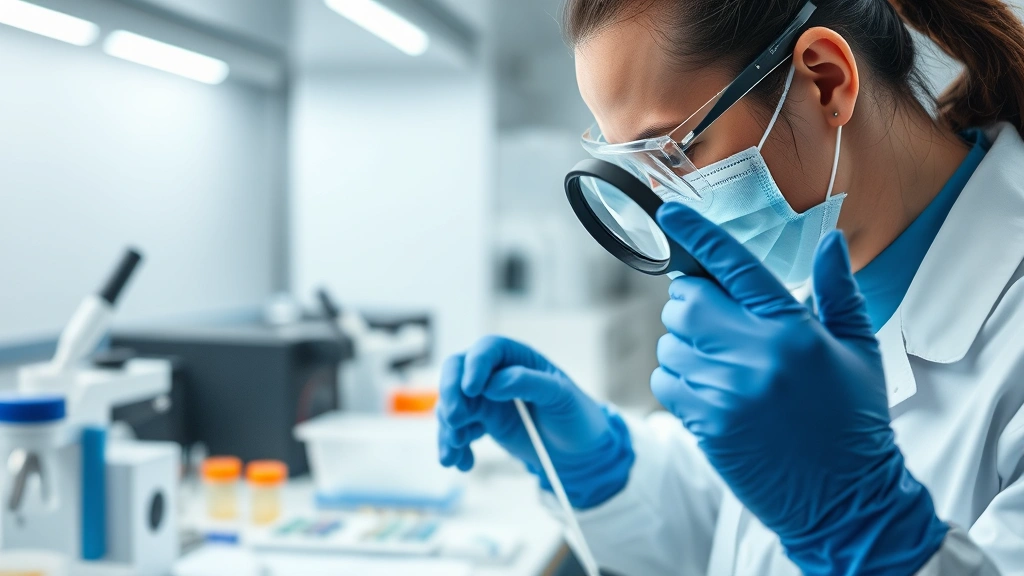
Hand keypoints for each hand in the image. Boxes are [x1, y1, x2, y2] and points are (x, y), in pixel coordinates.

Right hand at [437, 336, 633, 508]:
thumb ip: (529, 383)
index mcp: (517, 357)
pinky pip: (456, 430)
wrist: (578, 452)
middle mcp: (495, 373)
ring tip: (455, 453)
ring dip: (448, 428)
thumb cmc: (576, 415)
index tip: (471, 389)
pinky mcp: (481, 423)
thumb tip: (492, 383)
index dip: (475, 365)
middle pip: (457, 371)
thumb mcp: (562, 396)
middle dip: (450, 394)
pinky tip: (462, 463)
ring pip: (452, 404)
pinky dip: (453, 447)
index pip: (488, 350)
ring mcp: (485, 399)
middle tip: (455, 419)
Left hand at [650, 203, 947, 574]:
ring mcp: (726, 392)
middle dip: (692, 302)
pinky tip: (710, 390)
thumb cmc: (853, 422)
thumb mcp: (858, 351)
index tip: (667, 212)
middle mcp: (755, 356)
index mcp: (793, 330)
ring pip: (670, 343)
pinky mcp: (705, 424)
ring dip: (686, 345)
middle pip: (687, 302)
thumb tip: (828, 242)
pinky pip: (666, 382)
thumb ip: (836, 293)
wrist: (845, 500)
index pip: (735, 267)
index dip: (697, 233)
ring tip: (722, 364)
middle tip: (715, 318)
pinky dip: (678, 379)